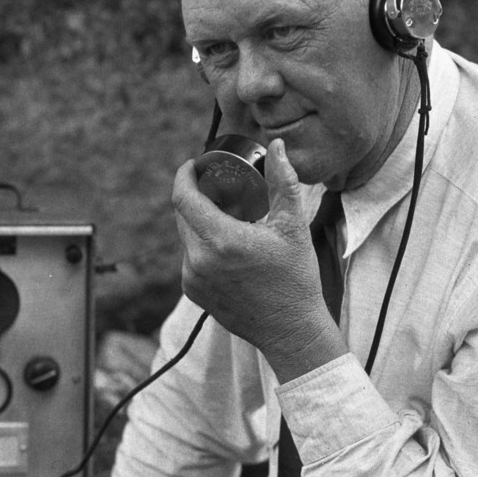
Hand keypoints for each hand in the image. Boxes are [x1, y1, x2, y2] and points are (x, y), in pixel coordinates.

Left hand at [172, 140, 347, 382]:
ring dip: (201, 222)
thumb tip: (277, 147)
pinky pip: (190, 258)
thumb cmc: (295, 278)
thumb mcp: (293, 226)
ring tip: (227, 219)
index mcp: (221, 240)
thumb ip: (283, 182)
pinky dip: (203, 246)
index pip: (184, 197)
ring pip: (187, 237)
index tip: (194, 165)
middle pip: (182, 214)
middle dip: (195, 196)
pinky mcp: (193, 292)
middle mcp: (199, 260)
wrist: (291, 329)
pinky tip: (227, 248)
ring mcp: (193, 278)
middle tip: (217, 187)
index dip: (184, 175)